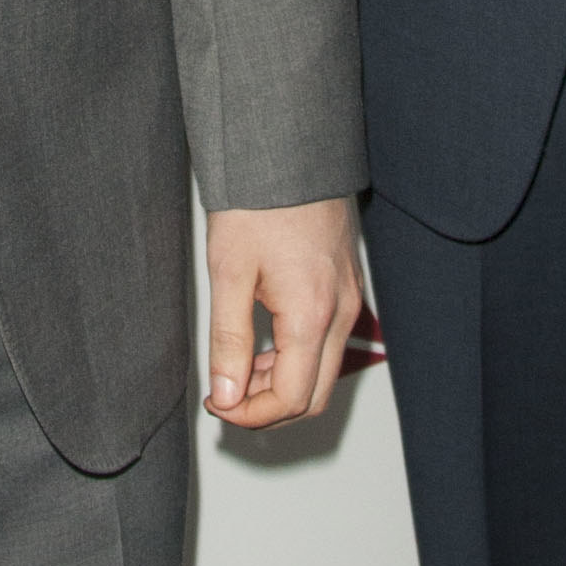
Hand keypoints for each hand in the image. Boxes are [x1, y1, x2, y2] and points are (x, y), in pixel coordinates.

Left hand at [202, 197, 363, 427]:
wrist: (290, 150)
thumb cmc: (259, 201)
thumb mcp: (229, 273)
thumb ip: (229, 342)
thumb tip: (226, 395)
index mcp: (312, 314)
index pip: (291, 398)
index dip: (250, 415)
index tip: (217, 404)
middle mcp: (341, 311)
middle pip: (314, 395)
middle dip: (268, 408)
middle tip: (225, 397)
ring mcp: (348, 298)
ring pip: (323, 370)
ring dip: (281, 383)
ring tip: (237, 368)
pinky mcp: (345, 285)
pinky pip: (328, 341)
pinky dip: (297, 357)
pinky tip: (263, 342)